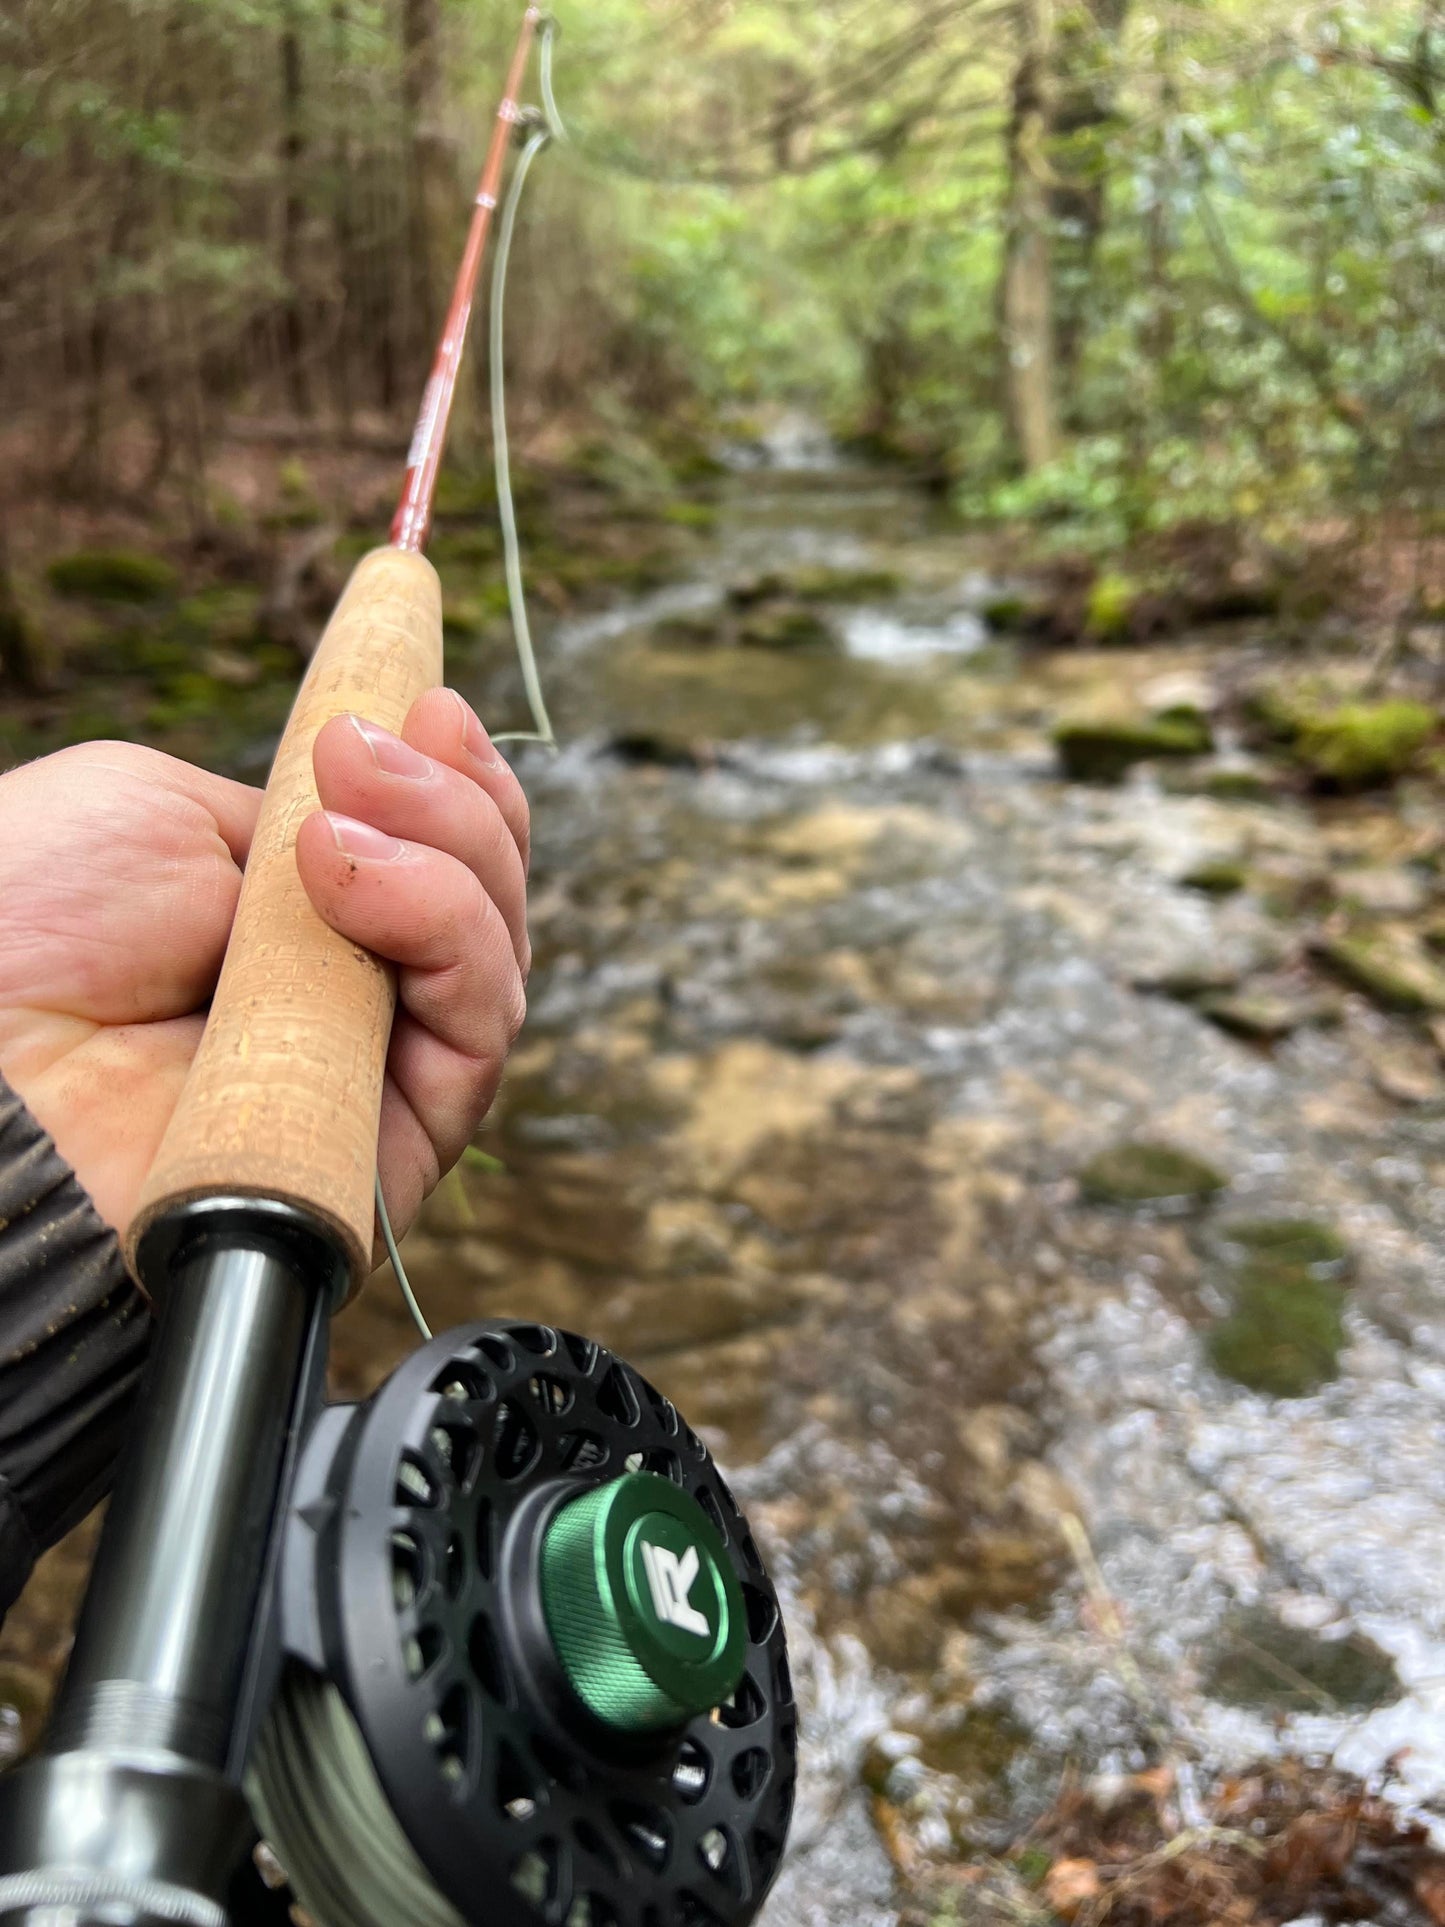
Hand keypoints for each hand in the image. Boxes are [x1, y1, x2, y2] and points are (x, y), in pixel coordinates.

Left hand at [0, 689, 527, 1249]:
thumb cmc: (29, 925)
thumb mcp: (171, 811)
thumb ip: (304, 811)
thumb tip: (385, 823)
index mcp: (298, 934)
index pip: (433, 865)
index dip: (457, 787)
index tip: (433, 708)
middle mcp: (346, 1010)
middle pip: (486, 908)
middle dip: (460, 809)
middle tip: (366, 757)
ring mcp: (372, 1083)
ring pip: (494, 967)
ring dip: (447, 866)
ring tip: (337, 830)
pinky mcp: (388, 1155)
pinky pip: (477, 1045)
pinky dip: (442, 936)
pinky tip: (350, 881)